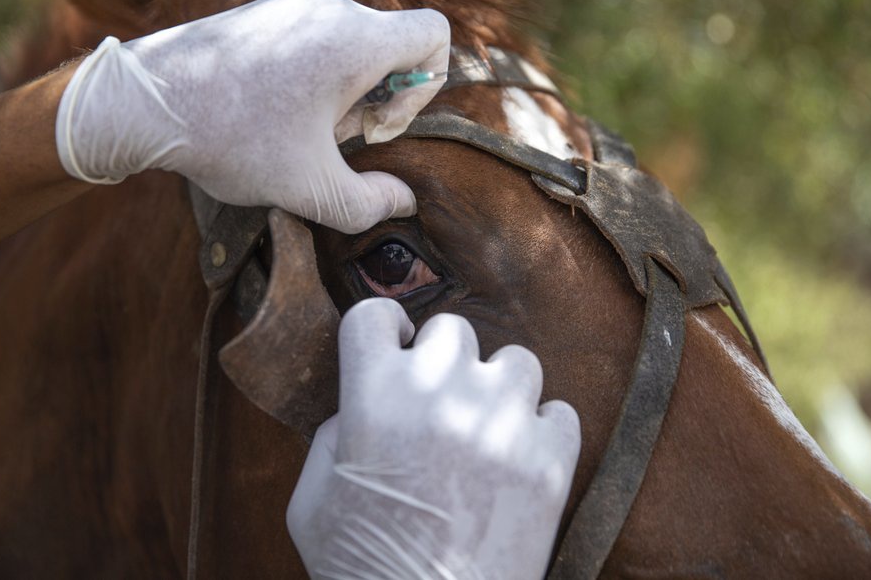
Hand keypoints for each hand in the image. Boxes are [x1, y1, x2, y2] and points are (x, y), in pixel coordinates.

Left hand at [55, 0, 449, 232]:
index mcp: (354, 39)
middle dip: (374, 101)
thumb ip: (371, 204)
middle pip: (390, 47)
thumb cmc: (232, 140)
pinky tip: (271, 113)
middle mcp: (329, 8)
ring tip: (297, 131)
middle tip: (331, 139)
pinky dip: (312, 76)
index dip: (425, 88)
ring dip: (342, 93)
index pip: (434, 35)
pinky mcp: (265, 12)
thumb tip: (403, 201)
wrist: (144, 104)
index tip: (379, 125)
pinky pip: (316, 38)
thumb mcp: (311, 189)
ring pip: (351, 45)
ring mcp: (293, 4)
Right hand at [287, 298, 580, 579]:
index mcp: (372, 398)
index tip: (395, 348)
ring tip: (487, 430)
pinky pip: (559, 412)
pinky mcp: (550, 462)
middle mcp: (440, 397)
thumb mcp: (311, 500)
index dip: (382, 328)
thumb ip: (332, 435)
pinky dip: (543, 432)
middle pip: (451, 330)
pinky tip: (519, 462)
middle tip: (440, 402)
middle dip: (443, 361)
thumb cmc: (359, 568)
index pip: (373, 315)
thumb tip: (359, 404)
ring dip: (500, 390)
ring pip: (516, 361)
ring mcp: (501, 425)